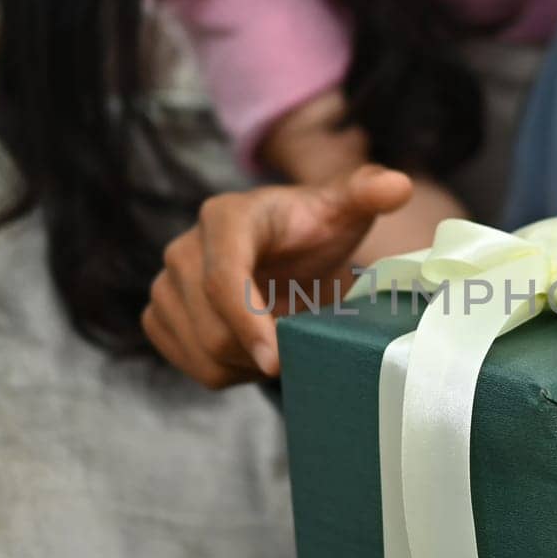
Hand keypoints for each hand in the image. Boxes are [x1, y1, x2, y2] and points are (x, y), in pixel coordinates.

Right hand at [143, 165, 412, 387]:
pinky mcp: (159, 314)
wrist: (284, 247)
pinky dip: (225, 371)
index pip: (222, 279)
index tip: (277, 361)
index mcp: (225, 217)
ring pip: (202, 353)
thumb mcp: (344, 208)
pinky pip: (189, 364)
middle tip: (301, 348)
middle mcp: (183, 247)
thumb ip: (368, 192)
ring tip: (281, 345)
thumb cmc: (315, 228)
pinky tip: (253, 351)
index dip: (246, 323)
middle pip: (212, 328)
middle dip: (259, 353)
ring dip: (246, 366)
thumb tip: (396, 185)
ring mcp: (165, 283)